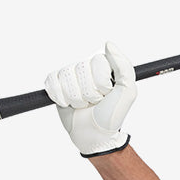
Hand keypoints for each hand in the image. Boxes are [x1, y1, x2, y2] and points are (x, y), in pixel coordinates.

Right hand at [44, 41, 135, 156]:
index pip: (97, 62)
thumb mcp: (127, 92)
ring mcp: (71, 77)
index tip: (107, 94)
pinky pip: (52, 81)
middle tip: (95, 103)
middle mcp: (86, 69)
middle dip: (88, 92)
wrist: (94, 135)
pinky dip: (59, 96)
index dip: (102, 82)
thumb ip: (124, 66)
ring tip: (83, 105)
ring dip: (75, 97)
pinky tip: (68, 104)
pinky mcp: (56, 85)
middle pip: (80, 69)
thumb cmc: (111, 116)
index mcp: (104, 67)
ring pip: (66, 77)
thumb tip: (108, 44)